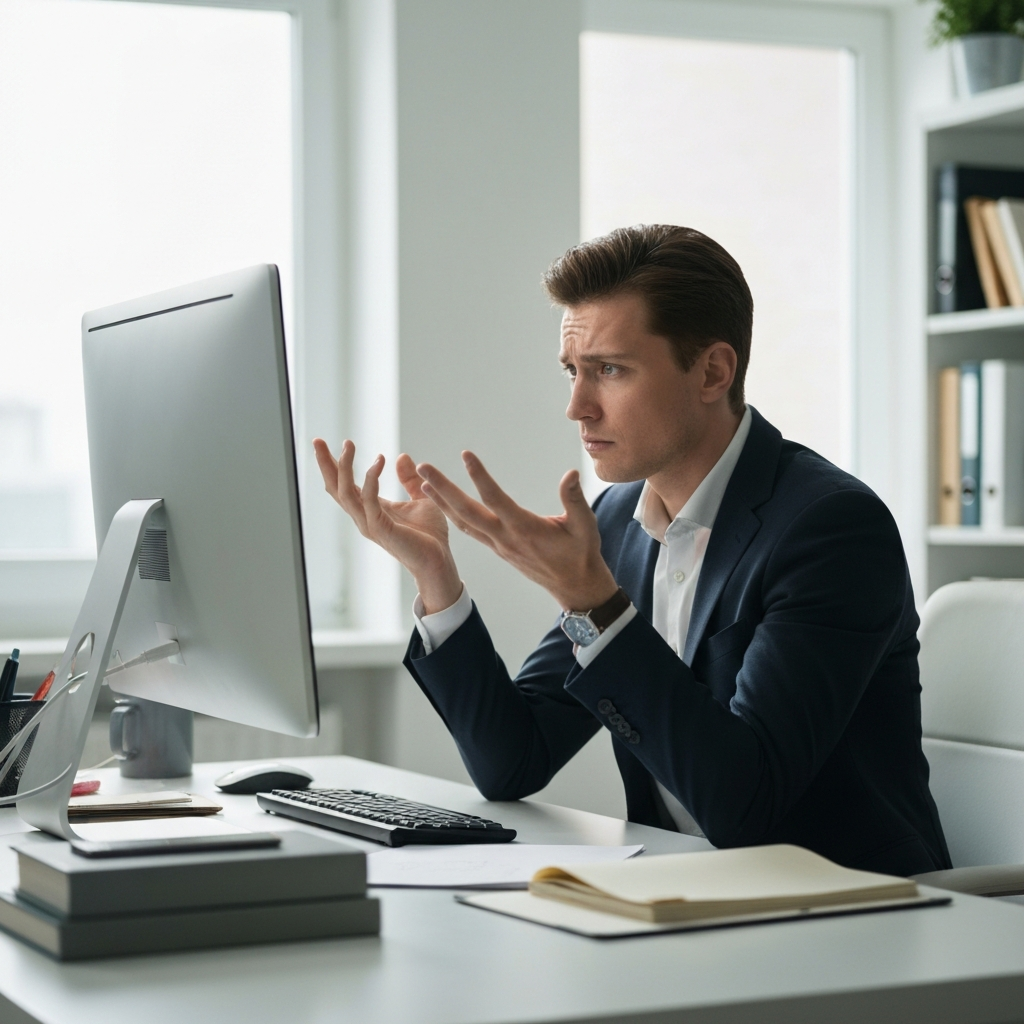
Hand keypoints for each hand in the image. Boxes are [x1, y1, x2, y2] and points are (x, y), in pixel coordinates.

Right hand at [312, 439, 462, 612]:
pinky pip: (369, 501)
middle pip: (335, 488)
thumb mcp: (421, 498)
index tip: (323, 443)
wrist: (439, 561)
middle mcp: (364, 516)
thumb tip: (401, 456)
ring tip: (349, 445)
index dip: (333, 464)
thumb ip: (409, 479)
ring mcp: (370, 524)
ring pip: (345, 493)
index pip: (344, 484)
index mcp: (370, 508)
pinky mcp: (382, 528)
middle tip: (317, 441)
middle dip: (325, 464)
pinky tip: (379, 461)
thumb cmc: (430, 535)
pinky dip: (371, 479)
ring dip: (343, 468)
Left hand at [416, 452, 618, 611]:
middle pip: (466, 511)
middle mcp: (505, 537)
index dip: (479, 476)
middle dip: (442, 489)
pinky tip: (443, 503)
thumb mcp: (585, 526)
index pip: (495, 498)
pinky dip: (453, 515)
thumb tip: (570, 474)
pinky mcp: (498, 548)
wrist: (574, 587)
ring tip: (421, 482)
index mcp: (524, 529)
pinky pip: (469, 530)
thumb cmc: (581, 553)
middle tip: (422, 467)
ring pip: (463, 522)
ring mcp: (498, 545)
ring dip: (440, 502)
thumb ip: (575, 499)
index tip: (465, 455)